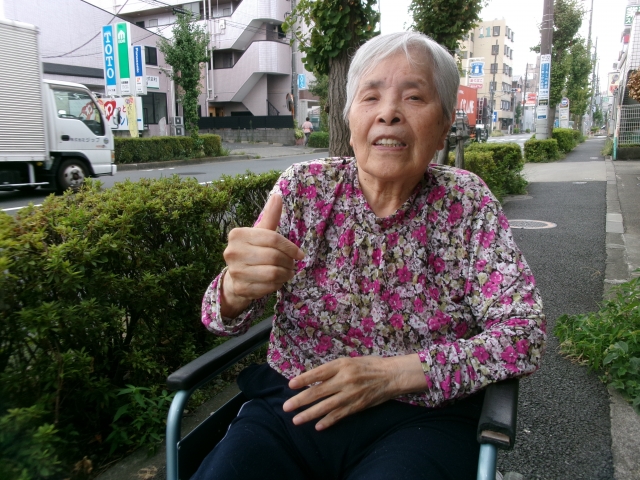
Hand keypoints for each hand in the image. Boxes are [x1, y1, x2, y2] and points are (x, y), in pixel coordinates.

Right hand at [221, 194, 304, 316]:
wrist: (235, 278)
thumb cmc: (252, 251)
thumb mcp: (260, 233)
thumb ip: (270, 216)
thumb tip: (278, 196)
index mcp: (237, 234)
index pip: (272, 239)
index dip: (290, 247)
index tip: (299, 254)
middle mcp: (232, 252)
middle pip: (273, 257)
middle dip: (288, 262)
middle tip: (293, 264)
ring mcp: (235, 271)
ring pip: (272, 273)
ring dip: (285, 274)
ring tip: (287, 272)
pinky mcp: (240, 288)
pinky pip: (268, 287)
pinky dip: (277, 285)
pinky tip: (277, 281)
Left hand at [282, 354, 425, 430]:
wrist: (391, 375)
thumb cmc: (369, 365)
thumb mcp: (349, 361)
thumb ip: (333, 370)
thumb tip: (313, 378)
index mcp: (342, 364)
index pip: (318, 373)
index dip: (304, 379)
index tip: (290, 385)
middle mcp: (345, 379)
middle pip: (318, 391)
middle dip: (300, 400)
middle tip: (286, 407)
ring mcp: (351, 394)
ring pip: (326, 406)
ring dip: (309, 414)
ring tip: (296, 420)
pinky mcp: (357, 405)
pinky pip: (340, 415)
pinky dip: (328, 421)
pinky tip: (318, 426)